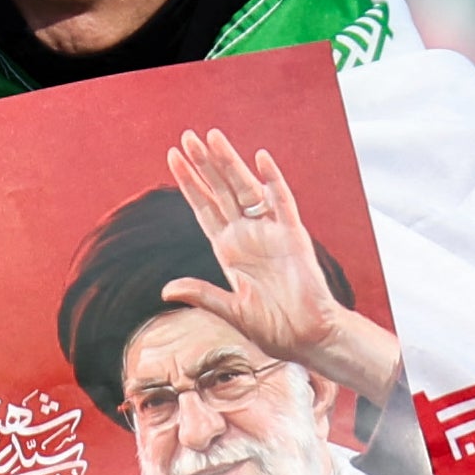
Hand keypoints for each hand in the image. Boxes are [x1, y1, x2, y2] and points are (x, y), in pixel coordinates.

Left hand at [164, 131, 398, 401]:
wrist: (307, 339)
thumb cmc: (273, 329)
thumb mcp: (230, 311)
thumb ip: (202, 294)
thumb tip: (167, 289)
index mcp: (229, 251)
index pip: (204, 208)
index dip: (189, 183)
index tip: (173, 156)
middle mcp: (247, 236)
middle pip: (221, 191)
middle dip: (204, 165)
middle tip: (187, 135)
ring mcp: (270, 233)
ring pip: (246, 189)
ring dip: (229, 164)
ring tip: (211, 137)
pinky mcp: (293, 237)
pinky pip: (282, 203)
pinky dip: (273, 181)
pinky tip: (260, 159)